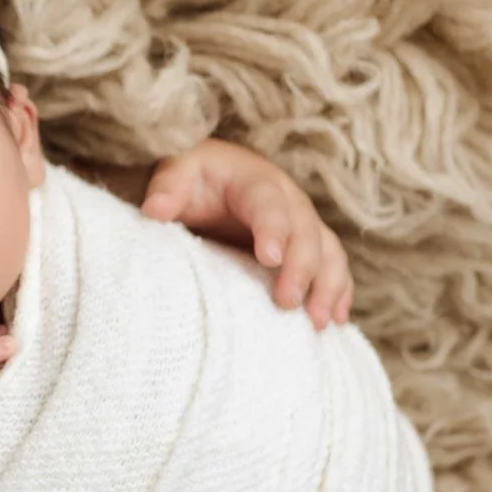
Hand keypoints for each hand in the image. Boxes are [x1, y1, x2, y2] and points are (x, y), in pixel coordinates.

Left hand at [139, 140, 353, 327]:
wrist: (210, 179)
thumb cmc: (192, 177)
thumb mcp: (176, 170)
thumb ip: (168, 186)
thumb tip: (153, 209)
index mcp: (256, 181)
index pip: (269, 203)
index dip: (273, 229)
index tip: (269, 258)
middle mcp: (288, 201)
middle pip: (306, 232)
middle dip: (302, 268)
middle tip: (287, 302)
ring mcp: (302, 225)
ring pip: (328, 252)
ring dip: (328, 286)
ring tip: (317, 321)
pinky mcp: (305, 247)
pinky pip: (332, 266)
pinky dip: (338, 292)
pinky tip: (334, 321)